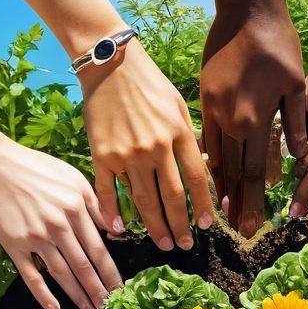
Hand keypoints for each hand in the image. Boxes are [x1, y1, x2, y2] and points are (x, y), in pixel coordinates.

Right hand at [0, 133, 119, 308]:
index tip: (120, 289)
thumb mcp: (73, 178)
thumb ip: (96, 204)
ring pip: (63, 274)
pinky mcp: (14, 244)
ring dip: (78, 296)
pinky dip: (44, 296)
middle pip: (84, 266)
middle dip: (99, 290)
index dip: (111, 273)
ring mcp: (36, 237)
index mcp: (76, 207)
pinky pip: (32, 276)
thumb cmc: (37, 169)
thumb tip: (117, 230)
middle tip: (110, 308)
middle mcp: (58, 224)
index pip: (99, 249)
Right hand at [80, 41, 213, 250]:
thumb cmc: (149, 82)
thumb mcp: (178, 104)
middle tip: (185, 245)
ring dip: (155, 226)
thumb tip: (200, 167)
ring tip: (163, 244)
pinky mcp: (101, 154)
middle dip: (180, 226)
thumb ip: (188, 136)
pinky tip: (119, 230)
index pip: (196, 180)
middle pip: (172, 197)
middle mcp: (154, 147)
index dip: (203, 207)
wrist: (109, 63)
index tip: (205, 227)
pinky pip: (108, 191)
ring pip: (144, 200)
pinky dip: (112, 213)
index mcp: (178, 134)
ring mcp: (126, 153)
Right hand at [201, 1, 306, 237]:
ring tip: (220, 213)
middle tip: (237, 233)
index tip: (252, 230)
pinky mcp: (204, 97)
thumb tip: (298, 161)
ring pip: (215, 158)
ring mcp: (213, 110)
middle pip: (231, 174)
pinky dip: (210, 160)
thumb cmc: (279, 43)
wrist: (246, 8)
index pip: (252, 174)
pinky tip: (211, 176)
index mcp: (256, 120)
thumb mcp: (297, 84)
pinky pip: (207, 137)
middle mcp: (230, 121)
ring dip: (218, 188)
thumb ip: (296, 125)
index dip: (252, 204)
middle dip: (235, 206)